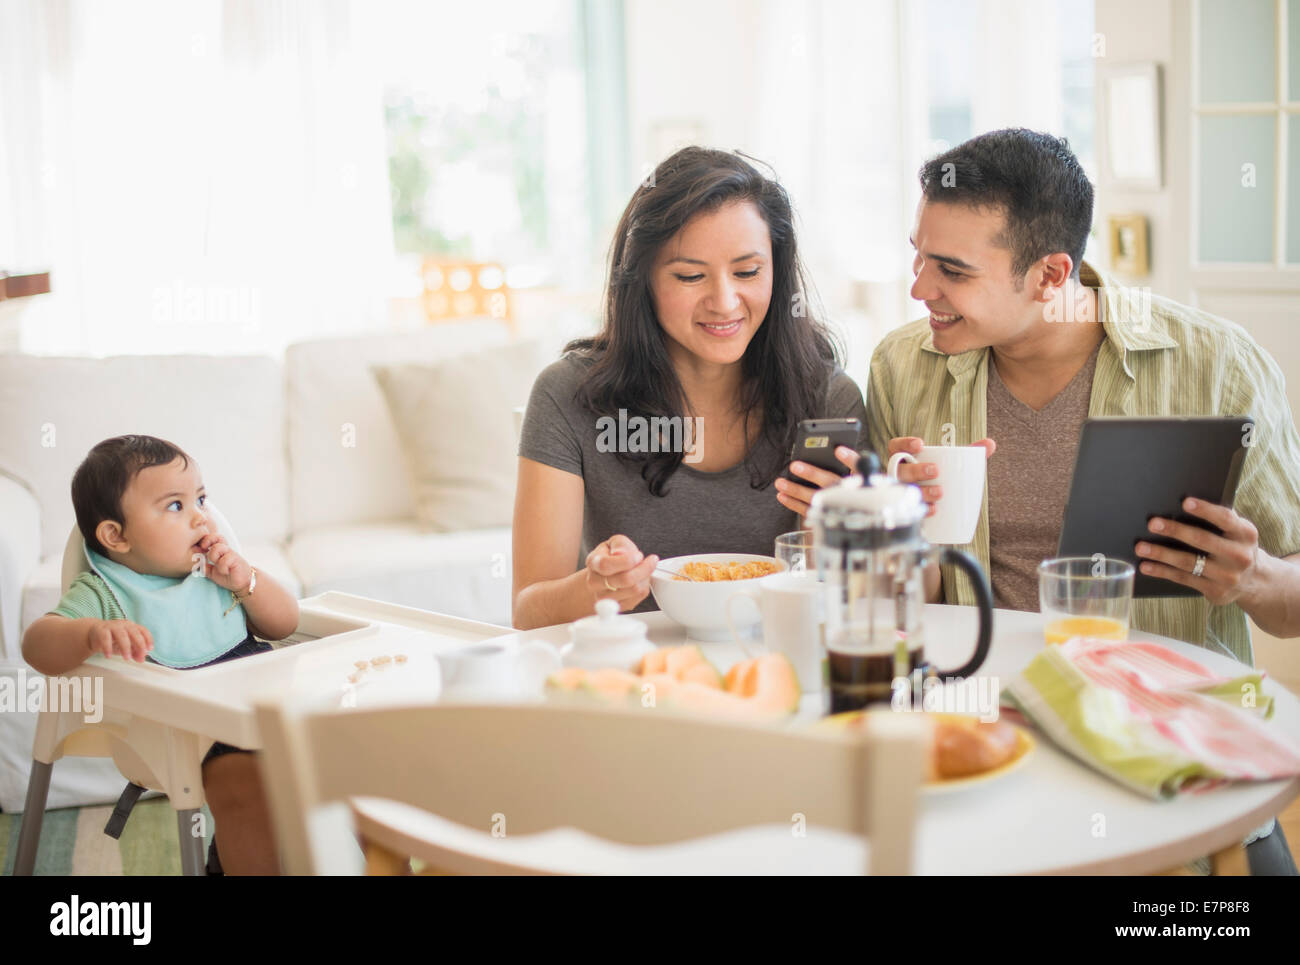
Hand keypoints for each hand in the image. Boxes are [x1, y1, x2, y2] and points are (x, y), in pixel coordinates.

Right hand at [87, 619, 152, 662]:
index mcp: (132, 627)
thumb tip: (142, 659)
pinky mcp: (101, 630)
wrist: (94, 633)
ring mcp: (113, 626)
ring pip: (121, 635)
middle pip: (134, 632)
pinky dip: (108, 647)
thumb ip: (135, 653)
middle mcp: (124, 625)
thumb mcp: (125, 647)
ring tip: (126, 658)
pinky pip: (105, 638)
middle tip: (141, 655)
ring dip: (125, 647)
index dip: (148, 639)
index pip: (143, 631)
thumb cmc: (113, 639)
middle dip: (139, 644)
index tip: (149, 649)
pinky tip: (108, 655)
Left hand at [195, 533, 252, 594]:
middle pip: (216, 537)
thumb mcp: (212, 572)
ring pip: (218, 547)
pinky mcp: (236, 560)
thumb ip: (204, 567)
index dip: (206, 539)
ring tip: (216, 565)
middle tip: (205, 550)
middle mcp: (226, 550)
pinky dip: (222, 568)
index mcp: (220, 550)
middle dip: (207, 542)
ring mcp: (231, 554)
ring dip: (213, 557)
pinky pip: (224, 560)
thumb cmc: (227, 576)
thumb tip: (196, 563)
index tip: (201, 547)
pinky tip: (226, 572)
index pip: (213, 538)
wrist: (242, 583)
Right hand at [585, 534, 658, 611]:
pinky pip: (639, 597)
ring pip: (634, 590)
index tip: (639, 555)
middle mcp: (595, 583)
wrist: (605, 575)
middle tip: (648, 561)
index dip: (627, 560)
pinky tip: (640, 579)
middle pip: (624, 580)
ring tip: (641, 569)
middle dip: (643, 568)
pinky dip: (644, 586)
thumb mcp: (616, 542)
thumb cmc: (611, 557)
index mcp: (593, 563)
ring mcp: (605, 598)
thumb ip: (620, 545)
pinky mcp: (618, 606)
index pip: (606, 565)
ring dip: (645, 577)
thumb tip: (620, 554)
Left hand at [775, 446, 859, 517]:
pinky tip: (782, 495)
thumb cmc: (853, 488)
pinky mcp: (824, 515)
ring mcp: (835, 506)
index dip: (850, 458)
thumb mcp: (857, 475)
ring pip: (815, 498)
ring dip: (796, 490)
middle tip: (794, 466)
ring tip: (780, 483)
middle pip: (830, 482)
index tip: (838, 450)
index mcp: (860, 480)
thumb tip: (833, 450)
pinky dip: (793, 504)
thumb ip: (848, 462)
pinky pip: (808, 511)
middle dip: (812, 474)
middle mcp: (848, 494)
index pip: (858, 467)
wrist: (855, 515)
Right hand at [887, 436, 995, 516]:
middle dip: (916, 470)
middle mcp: (898, 477)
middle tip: (935, 471)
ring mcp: (900, 495)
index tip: (920, 444)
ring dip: (921, 491)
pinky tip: (933, 510)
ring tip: (940, 492)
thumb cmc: (939, 480)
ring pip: (903, 491)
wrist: (937, 511)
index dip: (904, 444)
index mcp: (905, 460)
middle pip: (900, 470)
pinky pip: (908, 512)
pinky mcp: (907, 512)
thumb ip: (968, 453)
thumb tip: (990, 444)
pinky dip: (922, 511)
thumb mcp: (951, 465)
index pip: (896, 447)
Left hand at [1135, 498, 1262, 605]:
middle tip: (1152, 523)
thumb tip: (1182, 505)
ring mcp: (1227, 576)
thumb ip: (1219, 520)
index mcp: (1245, 534)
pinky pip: (1183, 578)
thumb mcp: (1237, 532)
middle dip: (1175, 531)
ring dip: (1161, 554)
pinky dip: (1162, 571)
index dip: (1205, 510)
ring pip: (1188, 562)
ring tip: (1141, 547)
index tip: (1185, 502)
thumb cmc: (1235, 546)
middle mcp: (1239, 555)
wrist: (1255, 581)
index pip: (1225, 518)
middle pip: (1202, 540)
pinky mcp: (1215, 591)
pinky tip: (1146, 565)